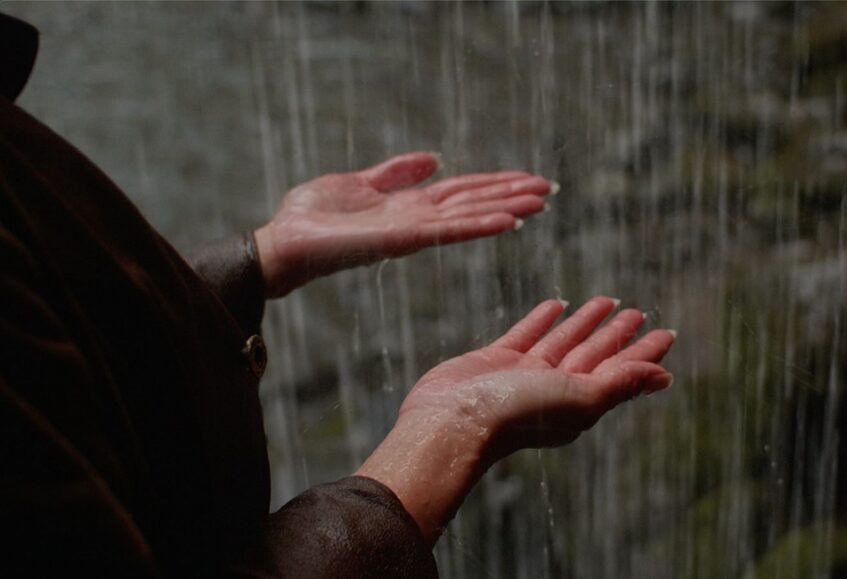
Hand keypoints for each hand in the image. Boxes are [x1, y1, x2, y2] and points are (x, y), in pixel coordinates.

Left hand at [254, 152, 551, 296]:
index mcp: (411, 206)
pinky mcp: (403, 239)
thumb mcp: (359, 182)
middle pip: (474, 202)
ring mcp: (414, 231)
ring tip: (540, 202)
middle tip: (549, 190)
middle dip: (511, 196)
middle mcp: (419, 220)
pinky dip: (478, 226)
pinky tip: (507, 221)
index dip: (495, 184)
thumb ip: (396, 172)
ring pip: (469, 216)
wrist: (284, 242)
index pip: (463, 191)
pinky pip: (447, 231)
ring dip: (506, 209)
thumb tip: (434, 159)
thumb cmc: (312, 216)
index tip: (528, 179)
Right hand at [356, 297, 674, 540]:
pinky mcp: (495, 361)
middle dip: (616, 334)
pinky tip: (555, 305)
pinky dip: (542, 320)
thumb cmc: (518, 414)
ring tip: (606, 300)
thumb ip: (620, 383)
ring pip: (563, 342)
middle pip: (595, 355)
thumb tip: (665, 377)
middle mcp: (555, 389)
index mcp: (579, 402)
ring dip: (584, 323)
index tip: (667, 333)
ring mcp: (524, 375)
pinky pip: (527, 334)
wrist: (453, 421)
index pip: (620, 371)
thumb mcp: (580, 398)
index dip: (643, 353)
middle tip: (638, 312)